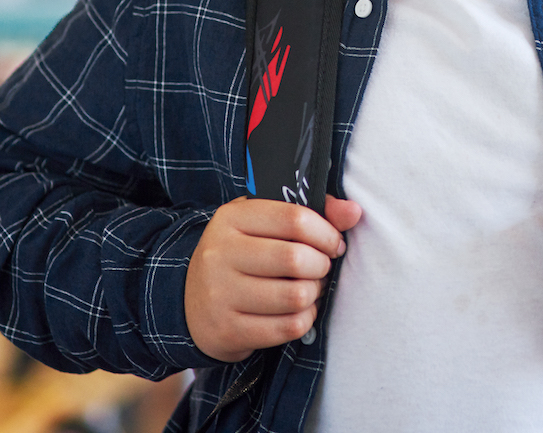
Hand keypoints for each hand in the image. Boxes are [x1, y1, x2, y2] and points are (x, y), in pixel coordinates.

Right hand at [185, 195, 361, 361]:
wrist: (189, 302)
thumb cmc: (240, 255)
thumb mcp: (264, 223)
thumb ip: (311, 211)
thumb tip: (353, 211)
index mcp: (232, 218)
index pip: (294, 219)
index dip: (326, 232)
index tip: (334, 243)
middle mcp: (221, 254)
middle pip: (296, 259)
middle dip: (321, 266)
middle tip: (320, 268)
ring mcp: (221, 294)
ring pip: (295, 296)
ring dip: (314, 294)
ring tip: (309, 289)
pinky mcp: (228, 330)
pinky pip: (287, 328)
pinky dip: (304, 319)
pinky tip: (297, 311)